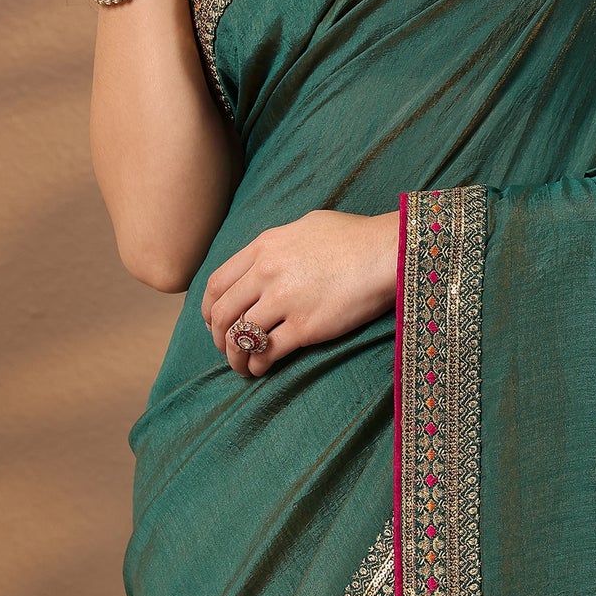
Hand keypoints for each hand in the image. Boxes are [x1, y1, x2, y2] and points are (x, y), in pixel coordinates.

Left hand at [201, 208, 401, 377]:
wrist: (387, 252)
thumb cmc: (355, 237)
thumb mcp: (307, 226)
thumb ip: (280, 243)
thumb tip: (269, 256)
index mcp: (264, 247)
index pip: (217, 283)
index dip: (209, 308)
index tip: (213, 321)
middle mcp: (266, 273)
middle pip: (223, 313)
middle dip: (218, 337)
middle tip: (226, 348)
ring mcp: (284, 300)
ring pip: (241, 336)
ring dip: (236, 356)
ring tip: (242, 366)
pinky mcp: (305, 327)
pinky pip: (267, 352)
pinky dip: (257, 365)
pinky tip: (261, 370)